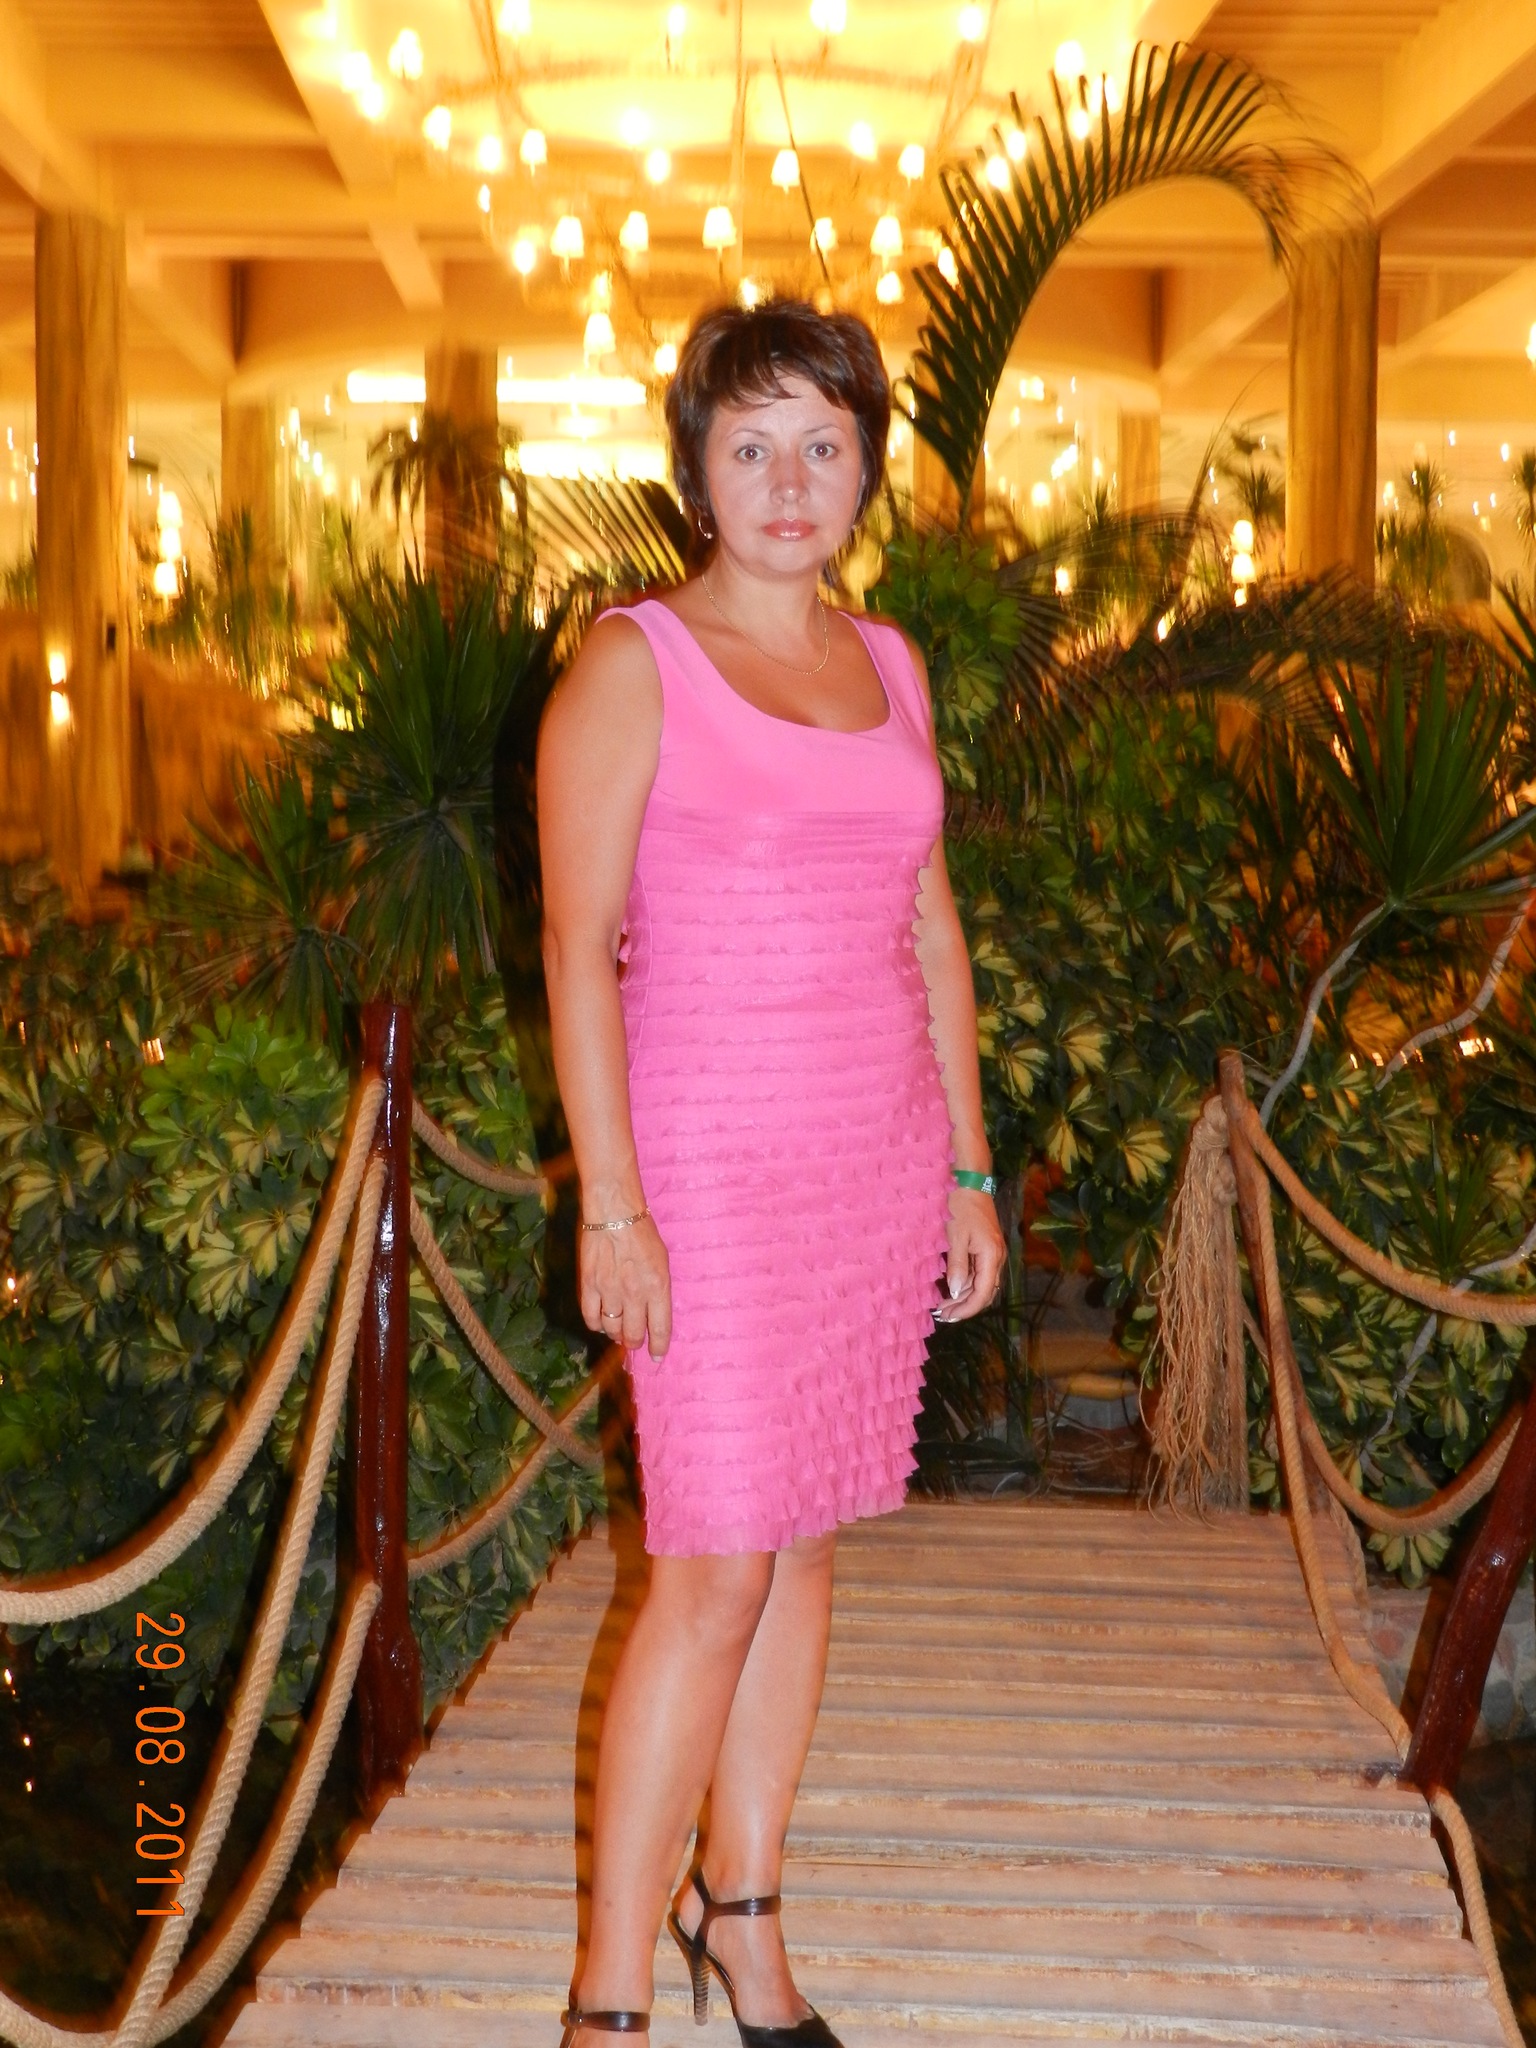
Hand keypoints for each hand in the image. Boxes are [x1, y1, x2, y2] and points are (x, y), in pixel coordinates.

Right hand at [580, 1214, 671, 1356]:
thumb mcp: (662, 1261)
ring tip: (618, 1329)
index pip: (660, 1329)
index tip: (657, 1355)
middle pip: (633, 1335)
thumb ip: (658, 1291)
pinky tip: (601, 1319)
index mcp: (658, 1287)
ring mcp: (609, 1290)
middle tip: (633, 1340)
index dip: (659, 1347)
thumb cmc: (642, 1233)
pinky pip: (591, 1318)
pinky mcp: (588, 1285)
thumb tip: (653, 1316)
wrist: (613, 1211)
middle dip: (634, 1343)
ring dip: (616, 1334)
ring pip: (612, 1329)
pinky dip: (597, 1324)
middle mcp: (634, 1293)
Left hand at [936, 1186, 1004, 1322]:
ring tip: (943, 1305)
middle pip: (985, 1293)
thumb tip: (956, 1291)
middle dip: (965, 1307)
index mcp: (991, 1256)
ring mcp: (993, 1252)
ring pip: (983, 1285)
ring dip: (964, 1297)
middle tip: (942, 1315)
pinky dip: (966, 1284)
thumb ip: (957, 1266)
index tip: (947, 1317)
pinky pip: (980, 1273)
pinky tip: (951, 1288)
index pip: (982, 1294)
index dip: (966, 1310)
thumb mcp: (954, 1236)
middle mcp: (997, 1257)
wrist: (969, 1181)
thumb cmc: (959, 1206)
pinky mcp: (987, 1247)